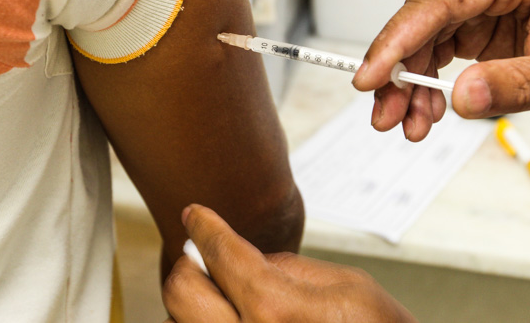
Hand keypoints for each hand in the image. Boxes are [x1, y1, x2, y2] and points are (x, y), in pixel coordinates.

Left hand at [162, 204, 415, 322]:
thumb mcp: (348, 286)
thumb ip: (288, 267)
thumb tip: (247, 258)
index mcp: (276, 311)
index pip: (221, 254)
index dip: (205, 227)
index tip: (196, 216)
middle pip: (180, 291)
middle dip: (191, 264)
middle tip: (204, 253)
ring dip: (197, 301)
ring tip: (224, 293)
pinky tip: (232, 316)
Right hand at [352, 0, 529, 139]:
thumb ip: (518, 84)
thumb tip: (461, 97)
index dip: (397, 40)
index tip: (369, 76)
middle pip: (421, 19)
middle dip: (397, 71)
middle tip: (385, 115)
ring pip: (421, 36)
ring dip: (408, 82)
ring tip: (409, 124)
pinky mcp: (475, 17)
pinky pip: (435, 48)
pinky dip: (425, 82)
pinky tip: (425, 111)